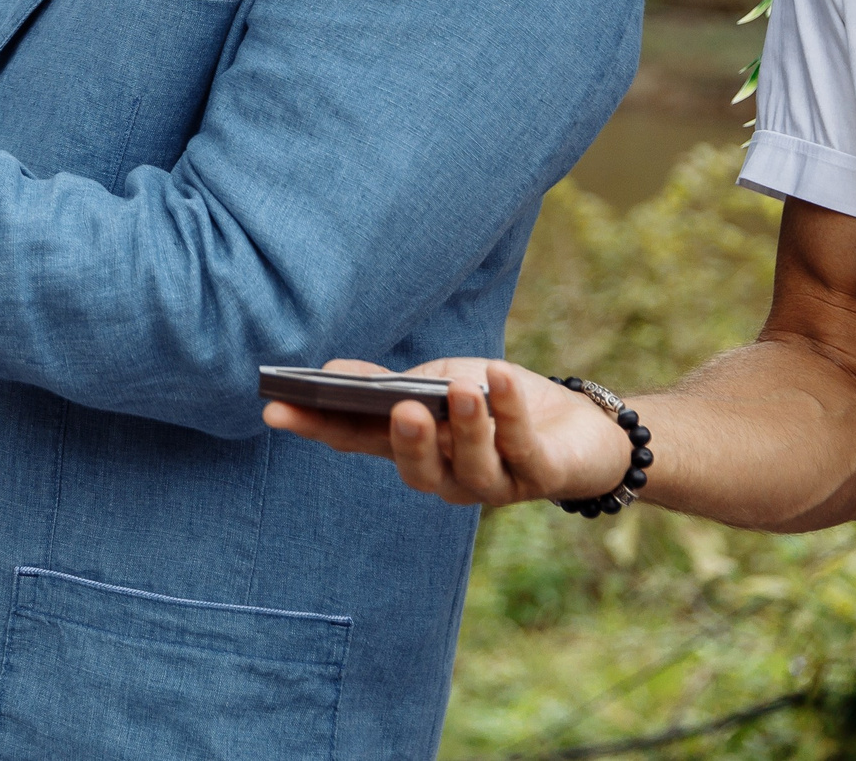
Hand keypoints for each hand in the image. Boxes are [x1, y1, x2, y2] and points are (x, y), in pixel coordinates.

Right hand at [262, 359, 632, 507]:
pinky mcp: (539, 476)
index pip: (354, 441)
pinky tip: (499, 377)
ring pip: (472, 467)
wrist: (580, 425)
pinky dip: (511, 410)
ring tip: (463, 391)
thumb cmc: (497, 399)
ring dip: (467, 428)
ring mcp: (493, 483)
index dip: (314, 428)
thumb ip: (392, 383)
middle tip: (399, 411)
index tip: (275, 410)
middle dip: (405, 443)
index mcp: (413, 449)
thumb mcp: (438, 381)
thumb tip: (331, 371)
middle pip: (415, 470)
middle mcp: (447, 476)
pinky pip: (521, 447)